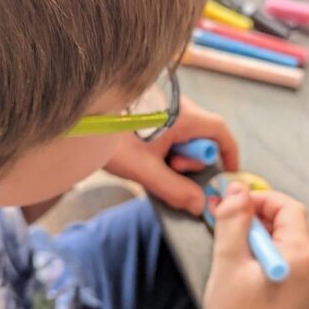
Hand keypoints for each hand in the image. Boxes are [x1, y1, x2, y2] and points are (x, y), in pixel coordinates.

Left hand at [104, 96, 238, 214]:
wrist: (80, 117)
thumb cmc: (113, 139)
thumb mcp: (144, 169)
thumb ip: (175, 189)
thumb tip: (200, 205)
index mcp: (184, 116)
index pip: (221, 132)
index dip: (229, 154)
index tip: (227, 173)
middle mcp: (179, 104)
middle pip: (201, 136)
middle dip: (189, 159)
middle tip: (169, 168)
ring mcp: (164, 102)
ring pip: (183, 133)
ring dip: (174, 152)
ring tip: (149, 160)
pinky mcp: (150, 106)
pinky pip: (169, 127)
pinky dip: (164, 144)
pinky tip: (144, 152)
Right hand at [201, 183, 308, 308]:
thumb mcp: (228, 262)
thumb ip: (235, 220)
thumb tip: (238, 189)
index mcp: (304, 257)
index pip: (289, 208)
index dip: (261, 200)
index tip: (235, 205)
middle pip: (292, 228)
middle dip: (260, 223)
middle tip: (229, 230)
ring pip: (292, 248)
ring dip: (265, 243)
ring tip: (236, 257)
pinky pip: (296, 269)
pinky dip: (274, 262)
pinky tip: (250, 278)